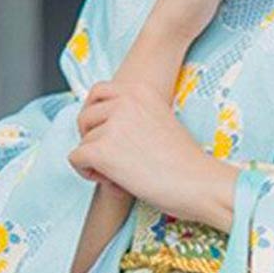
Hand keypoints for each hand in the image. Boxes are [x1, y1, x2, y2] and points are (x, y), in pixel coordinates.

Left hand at [67, 79, 235, 228]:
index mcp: (140, 90)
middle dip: (92, 138)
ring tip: (122, 174)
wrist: (198, 182)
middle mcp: (124, 101)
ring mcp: (112, 124)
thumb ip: (133, 116)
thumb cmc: (185, 161)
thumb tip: (102, 127)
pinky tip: (113, 181)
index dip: (96, 115)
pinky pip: (75, 159)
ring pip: (82, 141)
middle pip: (85, 116)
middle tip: (114, 158)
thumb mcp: (160, 120)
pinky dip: (88, 173)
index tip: (104, 133)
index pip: (98, 91)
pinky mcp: (101, 150)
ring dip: (96, 160)